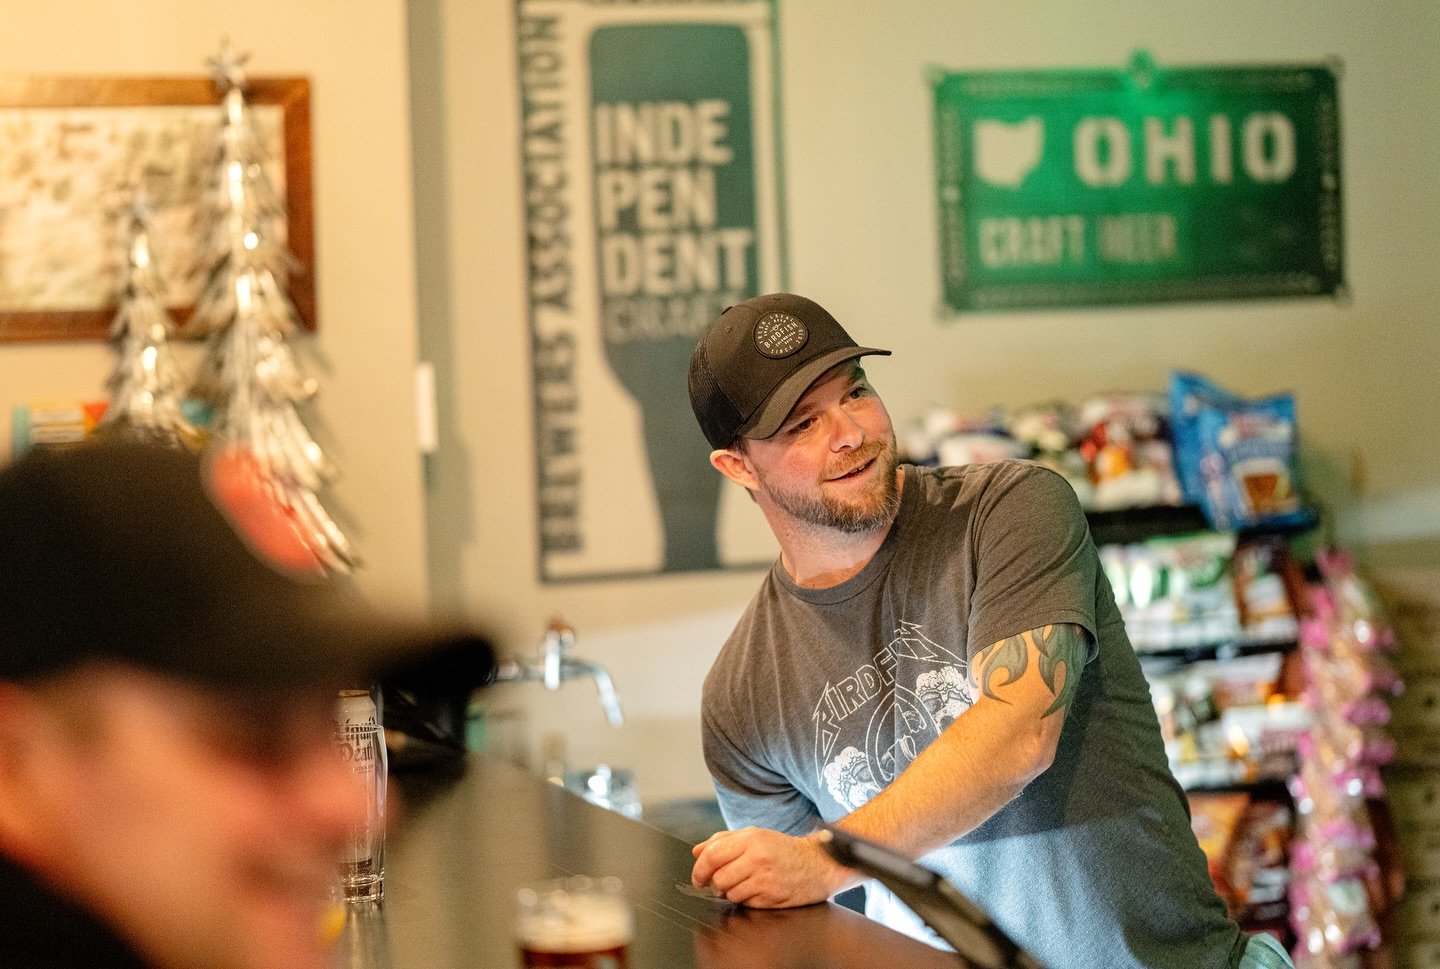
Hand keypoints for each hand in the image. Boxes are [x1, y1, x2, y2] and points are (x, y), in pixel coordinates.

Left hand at [690, 827, 853, 907]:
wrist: (818, 864)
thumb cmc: (783, 849)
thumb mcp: (754, 835)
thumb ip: (723, 841)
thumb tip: (696, 851)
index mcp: (751, 839)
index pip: (712, 856)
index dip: (699, 869)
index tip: (698, 877)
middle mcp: (757, 858)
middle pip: (718, 878)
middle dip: (714, 884)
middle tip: (719, 882)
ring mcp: (765, 880)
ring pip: (730, 893)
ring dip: (730, 892)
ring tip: (741, 884)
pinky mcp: (771, 898)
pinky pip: (745, 904)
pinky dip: (745, 900)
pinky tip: (756, 890)